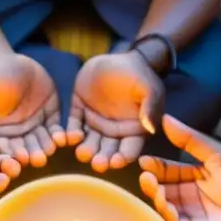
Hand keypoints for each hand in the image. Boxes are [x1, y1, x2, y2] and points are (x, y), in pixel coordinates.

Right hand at [0, 54, 64, 167]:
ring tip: (50, 149)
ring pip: (41, 142)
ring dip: (46, 147)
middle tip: (37, 159)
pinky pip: (56, 129)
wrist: (15, 62)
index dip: (9, 153)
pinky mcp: (51, 119)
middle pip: (24, 149)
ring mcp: (35, 128)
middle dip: (31, 154)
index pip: (2, 146)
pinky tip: (63, 138)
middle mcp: (17, 135)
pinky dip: (60, 135)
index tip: (17, 157)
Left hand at [68, 51, 164, 171]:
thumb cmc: (137, 73)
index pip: (129, 149)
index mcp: (133, 130)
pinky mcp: (79, 112)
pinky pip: (74, 126)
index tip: (116, 161)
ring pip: (90, 142)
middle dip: (103, 159)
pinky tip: (69, 137)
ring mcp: (95, 123)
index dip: (123, 157)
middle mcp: (113, 132)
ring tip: (83, 153)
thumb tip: (150, 128)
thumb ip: (150, 107)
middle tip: (97, 163)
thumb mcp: (148, 88)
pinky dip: (71, 133)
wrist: (116, 56)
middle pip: (108, 151)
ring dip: (86, 150)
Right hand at [138, 116, 220, 220]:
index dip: (154, 167)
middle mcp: (184, 198)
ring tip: (154, 188)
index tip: (144, 161)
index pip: (166, 171)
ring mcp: (187, 216)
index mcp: (190, 178)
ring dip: (156, 199)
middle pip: (160, 190)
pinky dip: (168, 217)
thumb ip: (191, 140)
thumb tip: (166, 118)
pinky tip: (166, 206)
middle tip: (145, 177)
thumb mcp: (216, 155)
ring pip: (163, 209)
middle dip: (151, 184)